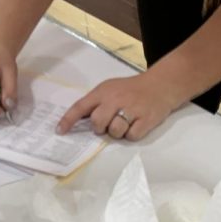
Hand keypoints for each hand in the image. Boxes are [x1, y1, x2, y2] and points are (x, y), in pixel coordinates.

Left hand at [56, 73, 182, 141]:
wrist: (160, 85)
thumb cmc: (131, 89)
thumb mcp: (110, 88)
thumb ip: (96, 102)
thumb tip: (80, 120)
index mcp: (103, 92)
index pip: (81, 106)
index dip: (68, 120)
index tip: (59, 131)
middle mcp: (115, 99)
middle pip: (98, 123)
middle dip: (101, 128)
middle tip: (109, 123)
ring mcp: (131, 109)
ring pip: (114, 132)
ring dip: (118, 132)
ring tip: (125, 122)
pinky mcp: (146, 120)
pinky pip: (131, 136)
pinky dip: (132, 134)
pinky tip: (136, 124)